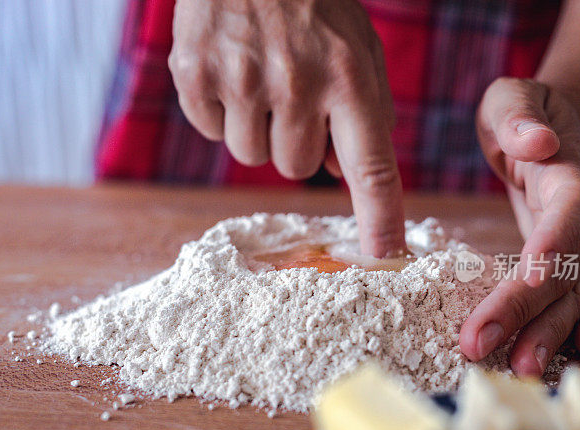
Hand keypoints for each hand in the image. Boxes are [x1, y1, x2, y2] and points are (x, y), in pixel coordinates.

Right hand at [168, 0, 405, 256]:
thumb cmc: (310, 3)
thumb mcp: (356, 44)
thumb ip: (364, 109)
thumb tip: (342, 172)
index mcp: (347, 77)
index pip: (370, 165)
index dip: (379, 215)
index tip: (384, 254)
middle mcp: (295, 83)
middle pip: (295, 167)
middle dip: (295, 142)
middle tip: (290, 94)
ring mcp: (240, 80)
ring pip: (251, 155)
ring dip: (257, 128)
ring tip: (258, 76)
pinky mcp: (195, 76)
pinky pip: (210, 131)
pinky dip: (219, 111)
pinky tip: (229, 70)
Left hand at [460, 78, 579, 375]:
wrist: (561, 128)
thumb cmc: (526, 114)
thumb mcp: (512, 99)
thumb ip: (519, 117)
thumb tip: (536, 141)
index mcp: (571, 178)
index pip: (566, 217)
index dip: (551, 248)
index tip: (529, 277)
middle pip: (562, 271)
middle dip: (524, 311)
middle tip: (482, 345)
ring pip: (573, 296)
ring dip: (548, 334)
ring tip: (521, 367)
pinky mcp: (572, 262)